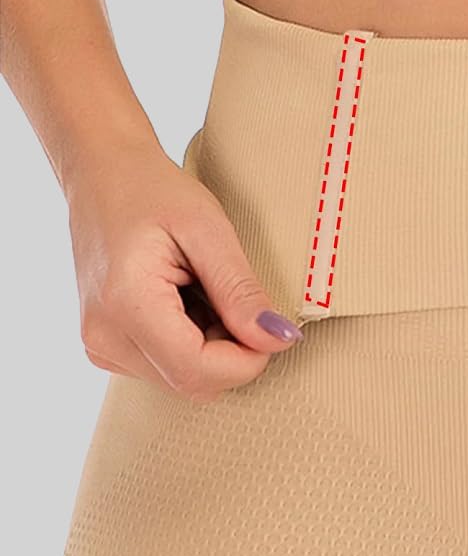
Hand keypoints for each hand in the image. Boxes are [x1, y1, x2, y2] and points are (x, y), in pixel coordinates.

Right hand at [67, 140, 302, 402]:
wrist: (102, 173)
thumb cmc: (153, 190)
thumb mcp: (209, 230)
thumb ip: (241, 291)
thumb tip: (279, 339)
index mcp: (125, 304)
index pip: (198, 372)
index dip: (247, 359)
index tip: (268, 325)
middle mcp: (103, 336)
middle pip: (193, 382)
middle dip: (231, 352)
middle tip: (230, 296)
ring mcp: (100, 346)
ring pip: (184, 380)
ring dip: (212, 348)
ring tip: (201, 291)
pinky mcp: (105, 348)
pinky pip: (167, 368)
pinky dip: (191, 344)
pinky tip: (185, 302)